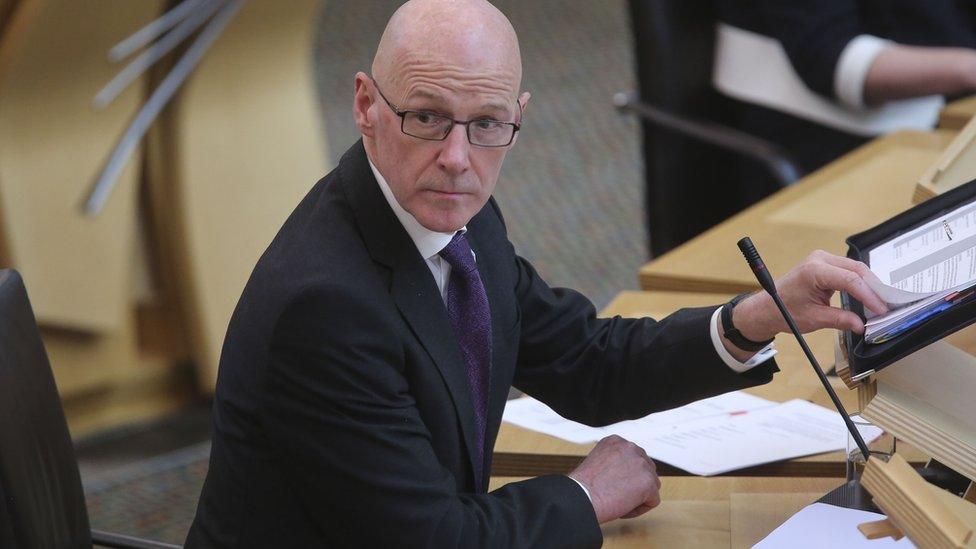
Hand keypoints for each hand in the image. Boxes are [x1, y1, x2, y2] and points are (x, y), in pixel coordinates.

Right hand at [568, 435, 660, 523]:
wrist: (581, 498)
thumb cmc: (583, 487)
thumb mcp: (597, 461)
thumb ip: (615, 461)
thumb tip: (627, 473)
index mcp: (616, 441)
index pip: (634, 458)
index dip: (626, 475)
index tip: (615, 484)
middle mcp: (630, 447)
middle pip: (646, 469)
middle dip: (636, 484)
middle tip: (619, 495)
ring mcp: (641, 463)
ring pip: (652, 485)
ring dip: (638, 496)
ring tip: (618, 502)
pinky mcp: (648, 482)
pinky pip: (653, 500)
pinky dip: (639, 509)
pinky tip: (623, 508)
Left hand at [731, 250, 888, 343]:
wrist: (767, 307)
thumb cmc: (783, 310)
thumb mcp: (814, 319)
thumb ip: (841, 320)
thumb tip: (862, 325)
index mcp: (814, 271)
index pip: (850, 280)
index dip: (869, 296)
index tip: (881, 309)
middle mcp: (819, 259)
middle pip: (857, 270)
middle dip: (874, 288)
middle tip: (887, 306)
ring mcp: (822, 259)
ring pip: (856, 269)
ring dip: (869, 285)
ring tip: (881, 303)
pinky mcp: (825, 264)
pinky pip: (849, 271)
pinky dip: (860, 282)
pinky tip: (868, 295)